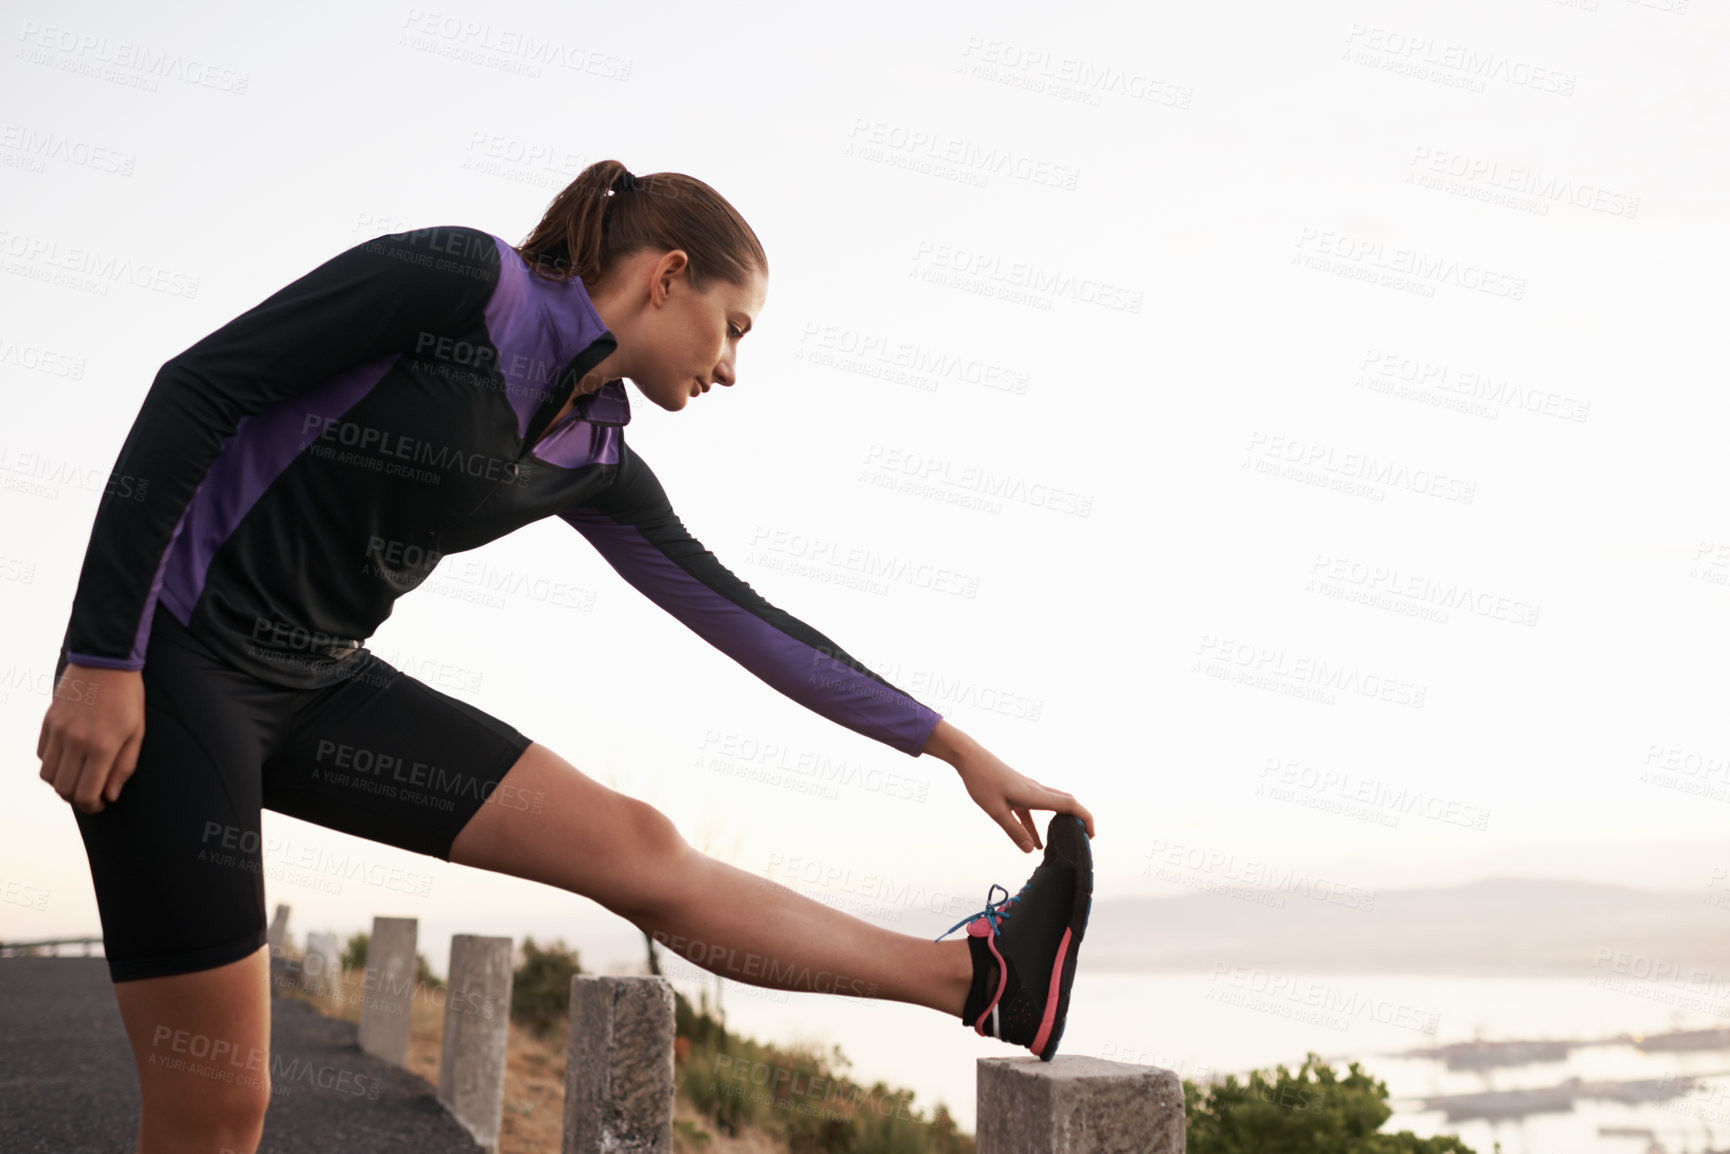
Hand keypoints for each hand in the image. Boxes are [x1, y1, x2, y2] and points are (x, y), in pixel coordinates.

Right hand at [37, 664, 144, 813]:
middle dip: (76, 799)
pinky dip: (52, 765)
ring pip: (47, 775)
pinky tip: (69, 760)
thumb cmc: (128, 698)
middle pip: (63, 789)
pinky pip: (42, 755)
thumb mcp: (137, 732)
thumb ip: (124, 766)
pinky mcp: (48, 721)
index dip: (92, 807)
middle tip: (90, 796)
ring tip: (78, 779)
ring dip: (61, 784)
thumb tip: (111, 796)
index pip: (86, 793)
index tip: (100, 805)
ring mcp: (58, 731)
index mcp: (102, 747)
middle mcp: (75, 741)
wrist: (105, 661)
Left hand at [951, 743, 1095, 852]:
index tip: (1090, 835)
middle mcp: (1036, 790)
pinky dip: (1038, 825)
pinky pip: (1034, 810)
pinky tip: (1034, 842)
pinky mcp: (1019, 791)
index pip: (1070, 805)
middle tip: (1084, 839)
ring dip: (1061, 822)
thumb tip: (1030, 850)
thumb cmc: (982, 782)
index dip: (1085, 819)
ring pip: (1053, 805)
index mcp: (1035, 795)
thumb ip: (1014, 831)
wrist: (970, 758)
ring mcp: (1028, 789)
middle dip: (1079, 820)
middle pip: (1067, 803)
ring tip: (1063, 842)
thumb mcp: (995, 811)